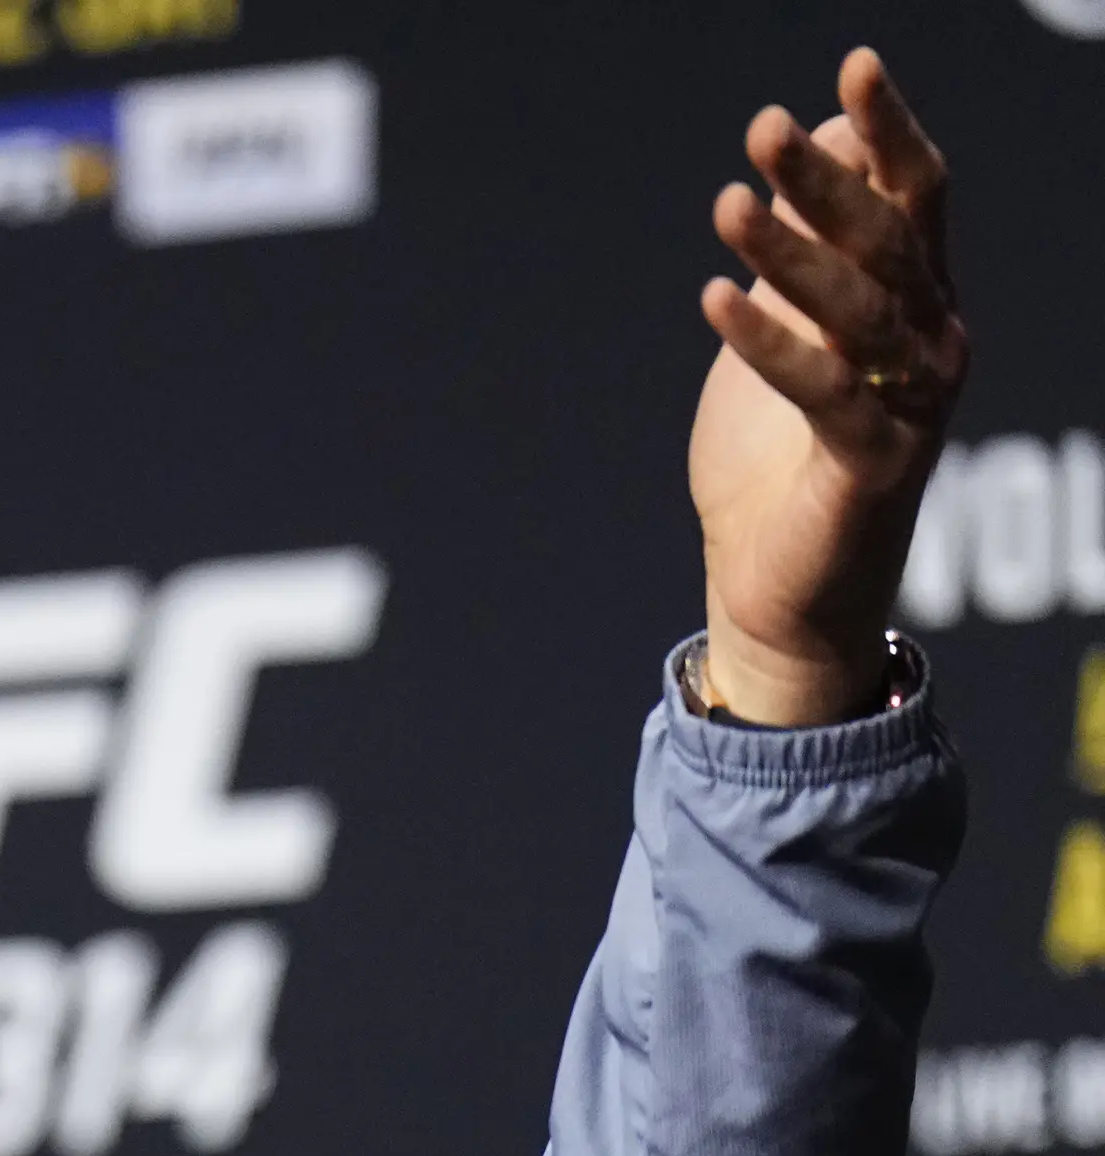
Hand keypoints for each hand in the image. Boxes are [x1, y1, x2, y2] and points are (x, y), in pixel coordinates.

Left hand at [689, 48, 966, 725]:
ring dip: (791, 253)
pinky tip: (716, 299)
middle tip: (766, 128)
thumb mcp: (784, 339)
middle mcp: (931, 345)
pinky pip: (822, 393)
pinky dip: (769, 345)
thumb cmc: (779, 462)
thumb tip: (804, 154)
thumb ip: (798, 256)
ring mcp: (910, 407)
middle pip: (887, 241)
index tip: (853, 67)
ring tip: (729, 203)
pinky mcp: (871, 467)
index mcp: (916, 305)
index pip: (916, 198)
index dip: (886, 133)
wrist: (782, 596)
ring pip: (858, 312)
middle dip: (826, 181)